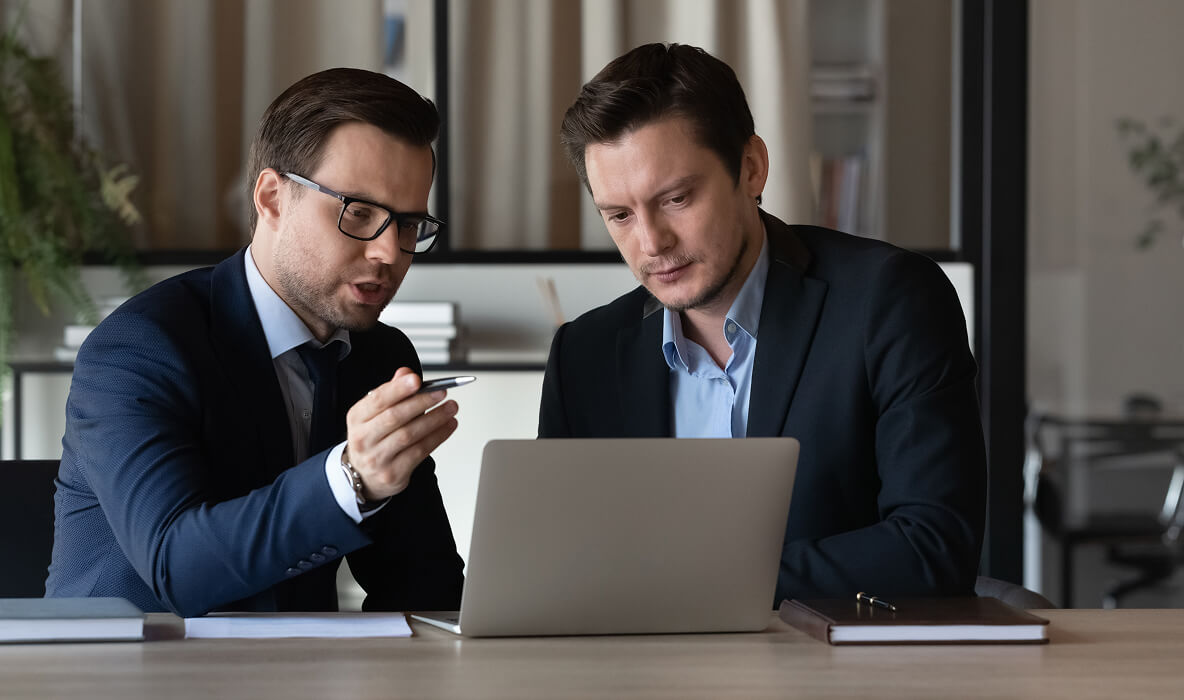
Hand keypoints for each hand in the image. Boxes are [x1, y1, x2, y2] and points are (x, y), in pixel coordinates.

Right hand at [344, 367, 458, 498]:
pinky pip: (419, 452)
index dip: (398, 389)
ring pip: (409, 435)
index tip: (417, 380)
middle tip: (442, 393)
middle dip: (421, 402)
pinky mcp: (392, 473)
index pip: (378, 400)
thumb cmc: (374, 438)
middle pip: (395, 417)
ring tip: (451, 408)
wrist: (365, 475)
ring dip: (434, 419)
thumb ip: (392, 392)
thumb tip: (406, 373)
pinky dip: (438, 436)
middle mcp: (363, 438)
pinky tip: (449, 426)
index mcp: (357, 418)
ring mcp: (376, 458)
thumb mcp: (375, 414)